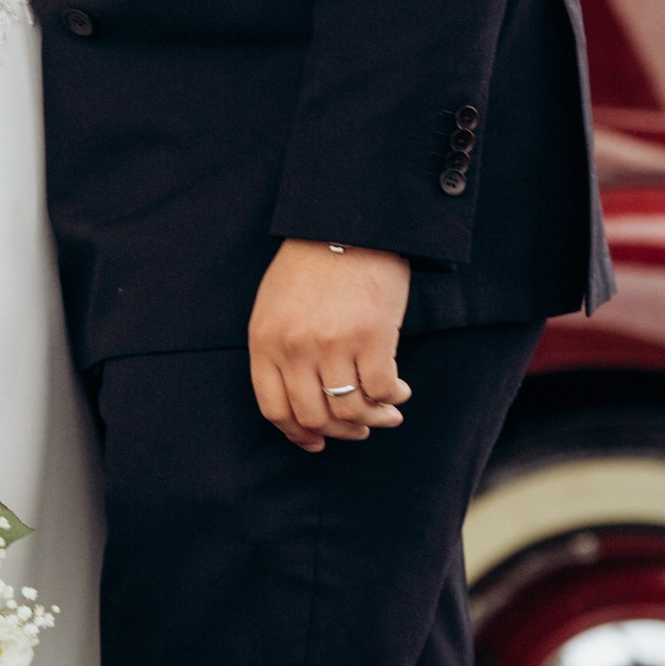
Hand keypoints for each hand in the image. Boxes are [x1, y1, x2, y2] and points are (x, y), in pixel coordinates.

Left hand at [248, 240, 411, 450]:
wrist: (346, 223)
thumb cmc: (311, 264)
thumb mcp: (275, 305)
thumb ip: (280, 349)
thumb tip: (303, 400)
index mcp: (265, 341)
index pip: (275, 408)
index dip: (298, 433)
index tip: (316, 441)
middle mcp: (295, 349)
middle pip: (314, 416)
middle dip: (339, 431)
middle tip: (359, 429)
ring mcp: (333, 345)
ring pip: (351, 410)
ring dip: (372, 419)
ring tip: (386, 414)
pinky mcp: (371, 338)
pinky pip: (382, 390)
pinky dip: (393, 398)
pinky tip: (400, 391)